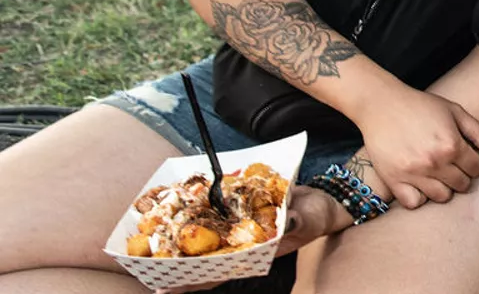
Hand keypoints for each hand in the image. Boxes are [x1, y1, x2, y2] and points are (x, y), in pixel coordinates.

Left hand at [154, 186, 349, 291]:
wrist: (323, 201)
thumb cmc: (317, 215)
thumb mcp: (309, 218)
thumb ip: (296, 221)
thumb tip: (286, 222)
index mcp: (256, 253)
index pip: (219, 272)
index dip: (194, 281)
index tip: (167, 288)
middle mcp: (244, 245)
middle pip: (205, 262)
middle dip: (178, 269)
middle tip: (148, 273)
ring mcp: (241, 229)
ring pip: (208, 242)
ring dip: (183, 244)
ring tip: (154, 247)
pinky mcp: (242, 211)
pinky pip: (218, 215)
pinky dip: (201, 214)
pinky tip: (181, 211)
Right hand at [354, 86, 478, 208]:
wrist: (382, 104)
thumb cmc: (420, 105)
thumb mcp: (453, 110)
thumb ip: (477, 130)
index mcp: (452, 144)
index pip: (476, 169)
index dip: (475, 164)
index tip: (467, 160)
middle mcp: (435, 162)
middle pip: (462, 185)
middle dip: (461, 177)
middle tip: (452, 167)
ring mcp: (414, 173)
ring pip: (442, 197)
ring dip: (444, 188)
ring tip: (438, 176)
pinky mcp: (394, 180)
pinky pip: (414, 203)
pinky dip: (418, 197)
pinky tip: (419, 184)